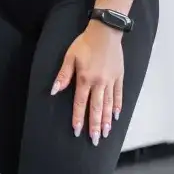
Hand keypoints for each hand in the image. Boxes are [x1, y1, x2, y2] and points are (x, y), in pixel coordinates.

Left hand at [51, 20, 124, 145]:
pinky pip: (119, 95)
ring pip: (109, 104)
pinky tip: (116, 116)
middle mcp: (99, 83)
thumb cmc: (84, 44)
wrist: (105, 32)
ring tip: (106, 133)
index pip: (81, 103)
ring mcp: (111, 81)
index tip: (77, 131)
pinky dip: (118, 106)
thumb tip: (53, 91)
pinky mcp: (119, 77)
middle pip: (96, 108)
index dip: (79, 118)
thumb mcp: (70, 57)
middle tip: (95, 140)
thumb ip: (63, 75)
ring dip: (106, 120)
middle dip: (94, 125)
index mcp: (85, 79)